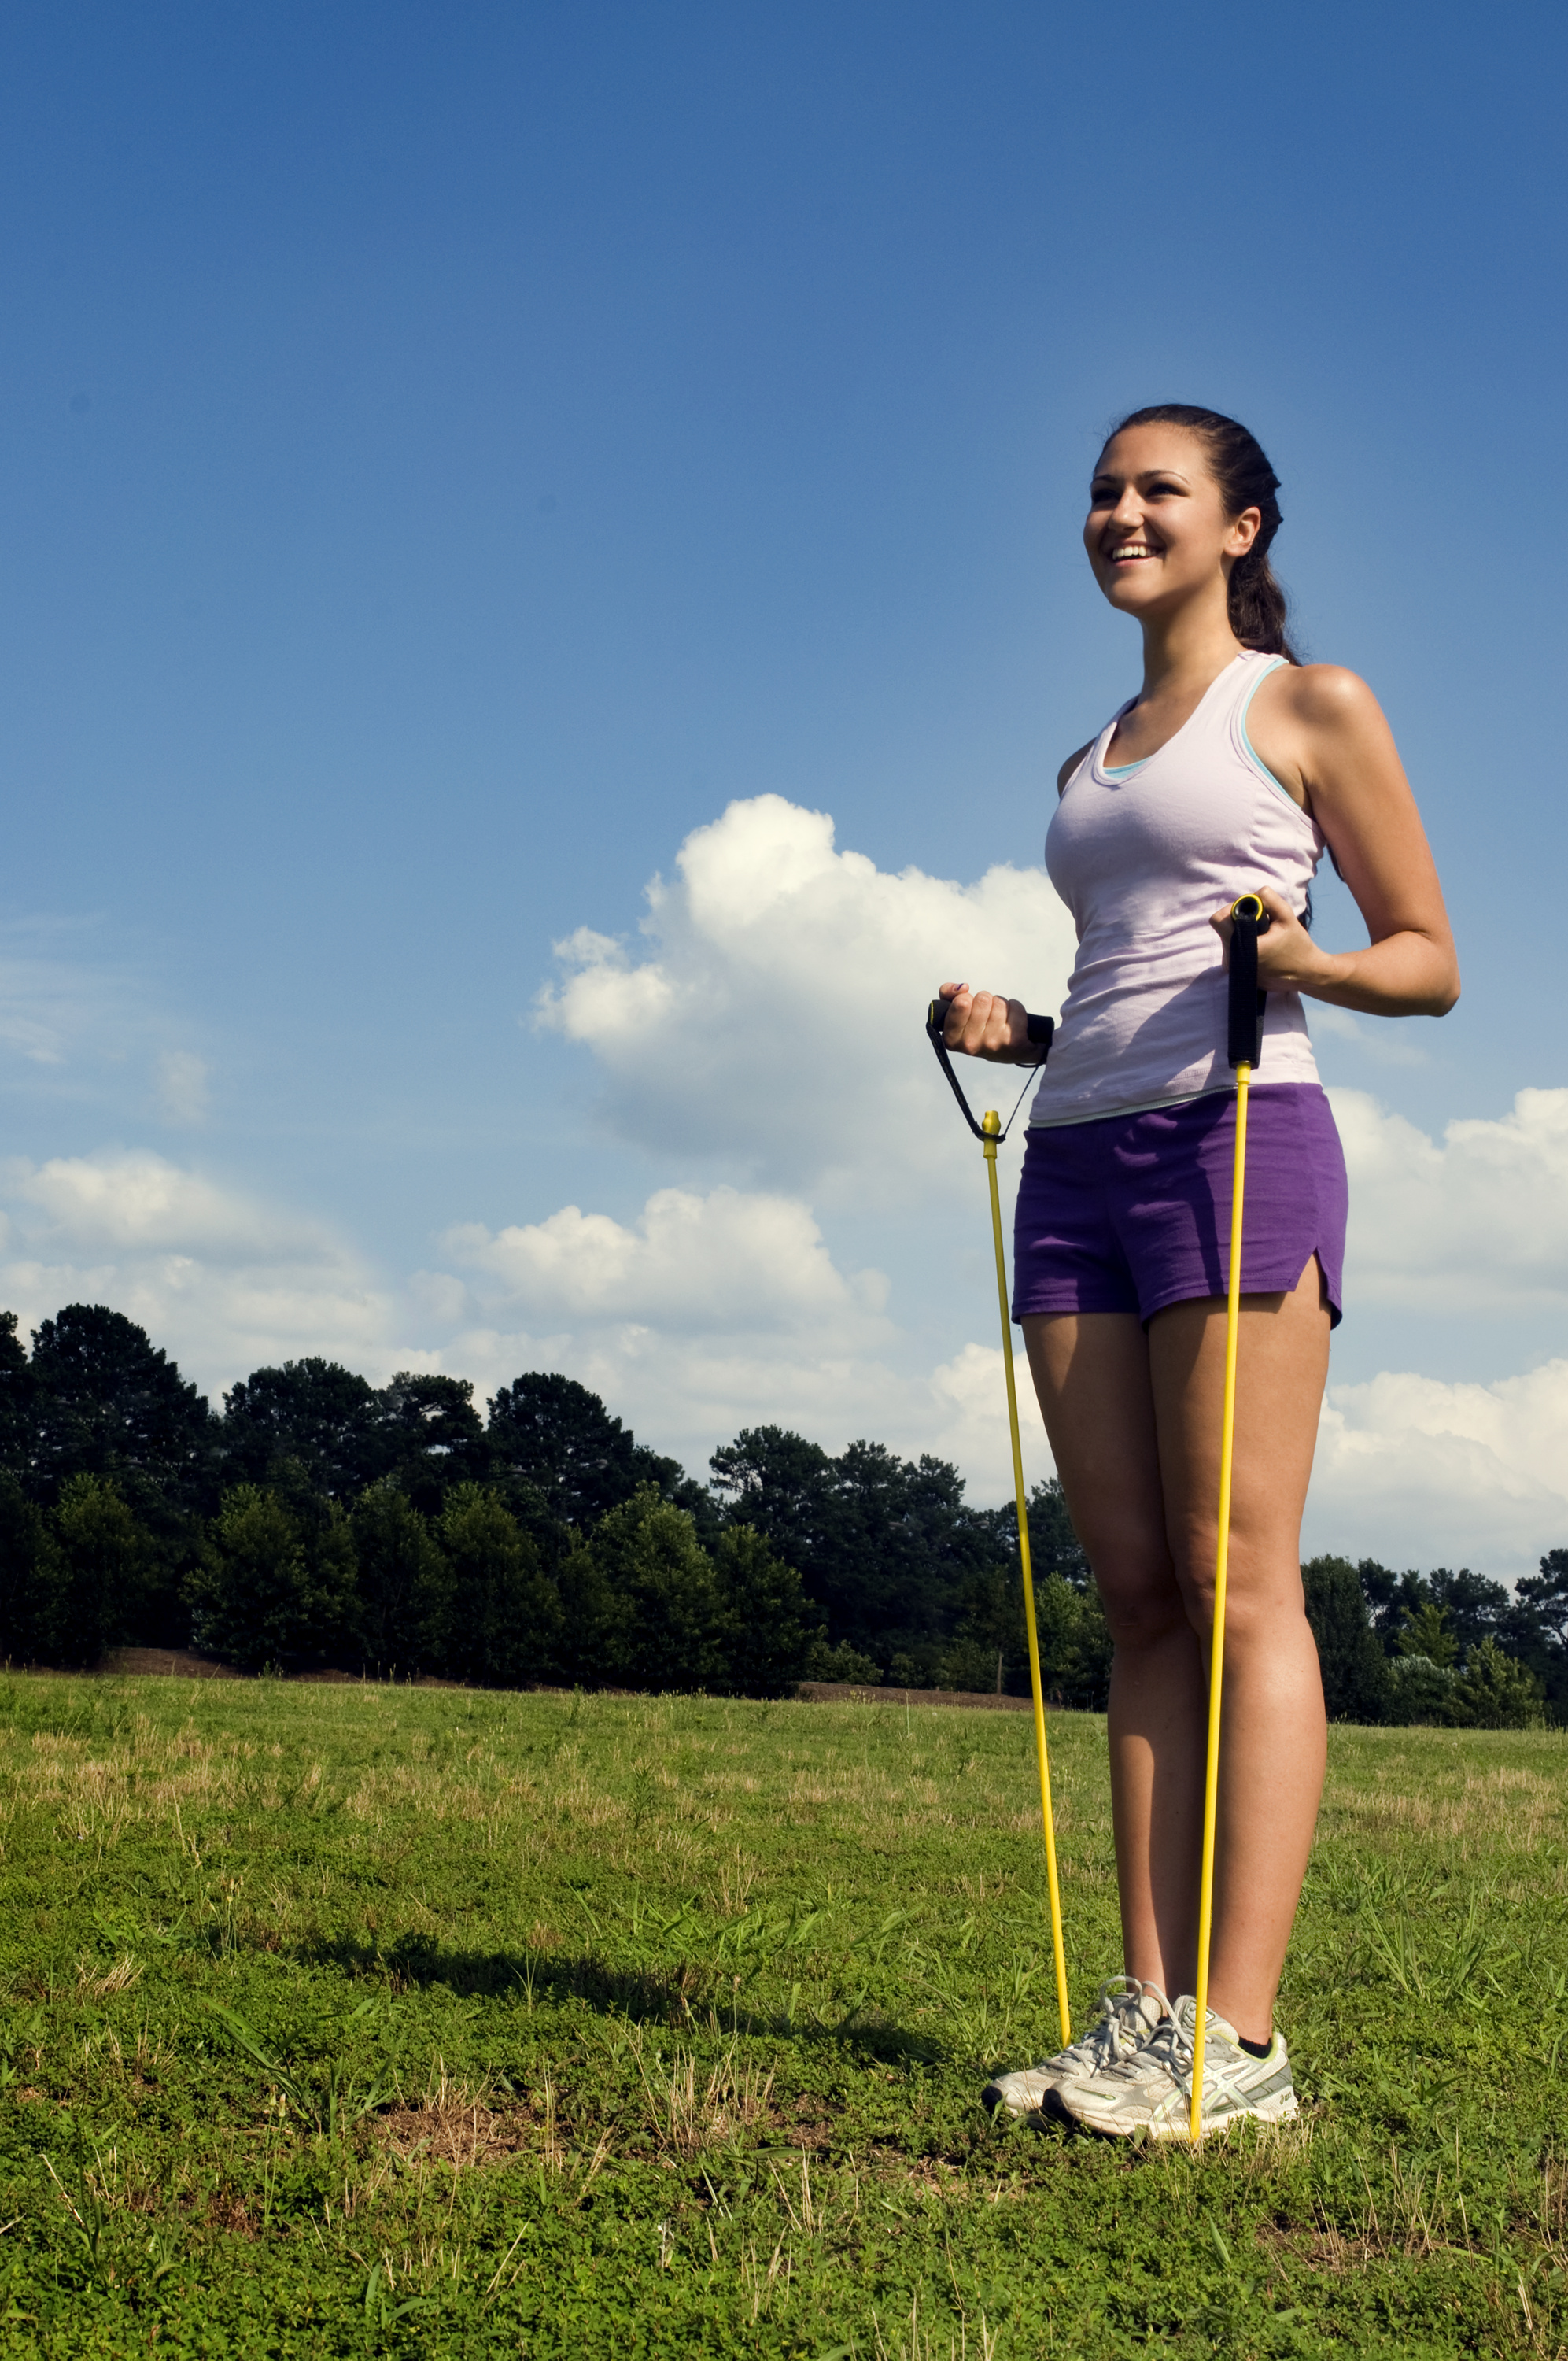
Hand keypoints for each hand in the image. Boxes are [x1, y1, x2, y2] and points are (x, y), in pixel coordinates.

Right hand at [936, 983, 1039, 1063]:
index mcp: (952, 1039)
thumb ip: (947, 994)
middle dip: (985, 1001)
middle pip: (983, 999)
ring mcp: (993, 1043)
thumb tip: (963, 987)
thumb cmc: (977, 1027)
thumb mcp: (954, 1012)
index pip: (961, 1003)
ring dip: (1000, 1005)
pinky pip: (1016, 1007)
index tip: (967, 1005)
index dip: (966, 998)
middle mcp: (971, 1044)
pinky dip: (1015, 1009)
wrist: (1006, 1053)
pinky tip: (1011, 1021)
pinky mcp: (1014, 1041)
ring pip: (999, 1002)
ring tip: (998, 1018)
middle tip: (985, 1014)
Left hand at [1208, 888, 1337, 995]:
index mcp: (1242, 947)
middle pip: (1224, 928)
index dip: (1232, 909)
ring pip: (1229, 938)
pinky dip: (1245, 943)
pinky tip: (1263, 946)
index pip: (1218, 920)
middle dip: (1241, 920)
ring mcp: (1233, 969)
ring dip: (1244, 932)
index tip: (1250, 910)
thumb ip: (1270, 900)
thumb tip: (1254, 894)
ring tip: (1265, 936)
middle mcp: (1232, 960)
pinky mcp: (1237, 974)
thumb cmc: (1298, 946)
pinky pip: (1234, 949)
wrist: (1306, 974)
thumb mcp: (1287, 917)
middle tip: (1263, 923)